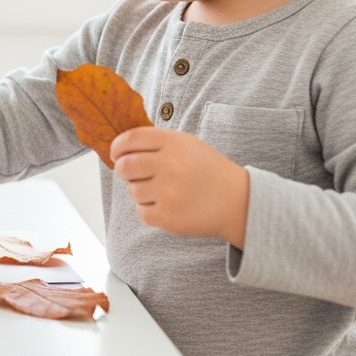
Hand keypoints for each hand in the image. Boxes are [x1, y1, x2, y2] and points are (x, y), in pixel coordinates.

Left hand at [110, 127, 249, 247]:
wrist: (239, 201)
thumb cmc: (208, 171)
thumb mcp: (187, 145)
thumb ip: (156, 142)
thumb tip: (120, 147)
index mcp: (174, 144)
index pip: (131, 138)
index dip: (117, 146)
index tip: (116, 154)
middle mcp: (171, 166)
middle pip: (125, 166)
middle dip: (125, 171)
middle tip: (137, 174)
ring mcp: (169, 192)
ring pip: (132, 191)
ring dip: (142, 192)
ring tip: (165, 191)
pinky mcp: (168, 217)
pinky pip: (141, 212)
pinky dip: (150, 211)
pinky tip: (170, 206)